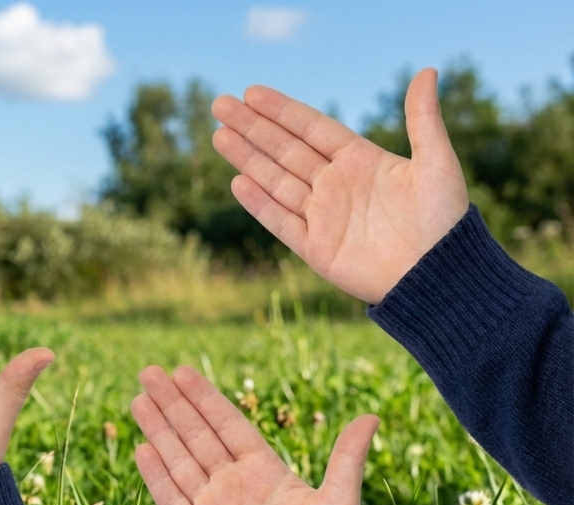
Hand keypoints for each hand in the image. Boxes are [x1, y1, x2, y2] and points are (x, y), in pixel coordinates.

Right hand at [130, 365, 378, 504]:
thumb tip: (373, 416)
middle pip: (196, 436)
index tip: (182, 372)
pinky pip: (170, 498)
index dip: (205, 398)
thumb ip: (346, 458)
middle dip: (172, 404)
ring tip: (137, 399)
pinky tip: (141, 448)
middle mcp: (234, 485)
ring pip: (178, 460)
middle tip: (148, 372)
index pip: (227, 425)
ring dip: (157, 430)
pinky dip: (155, 474)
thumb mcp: (339, 502)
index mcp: (265, 472)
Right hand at [212, 68, 468, 303]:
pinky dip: (259, 203)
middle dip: (253, 128)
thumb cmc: (444, 219)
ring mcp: (323, 216)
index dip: (282, 111)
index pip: (312, 129)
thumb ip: (422, 118)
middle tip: (221, 104)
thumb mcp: (437, 162)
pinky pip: (281, 221)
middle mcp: (336, 185)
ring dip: (247, 158)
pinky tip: (237, 182)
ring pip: (275, 180)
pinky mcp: (315, 248)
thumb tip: (428, 71)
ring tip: (219, 135)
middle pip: (285, 150)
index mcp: (361, 161)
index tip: (252, 92)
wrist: (438, 275)